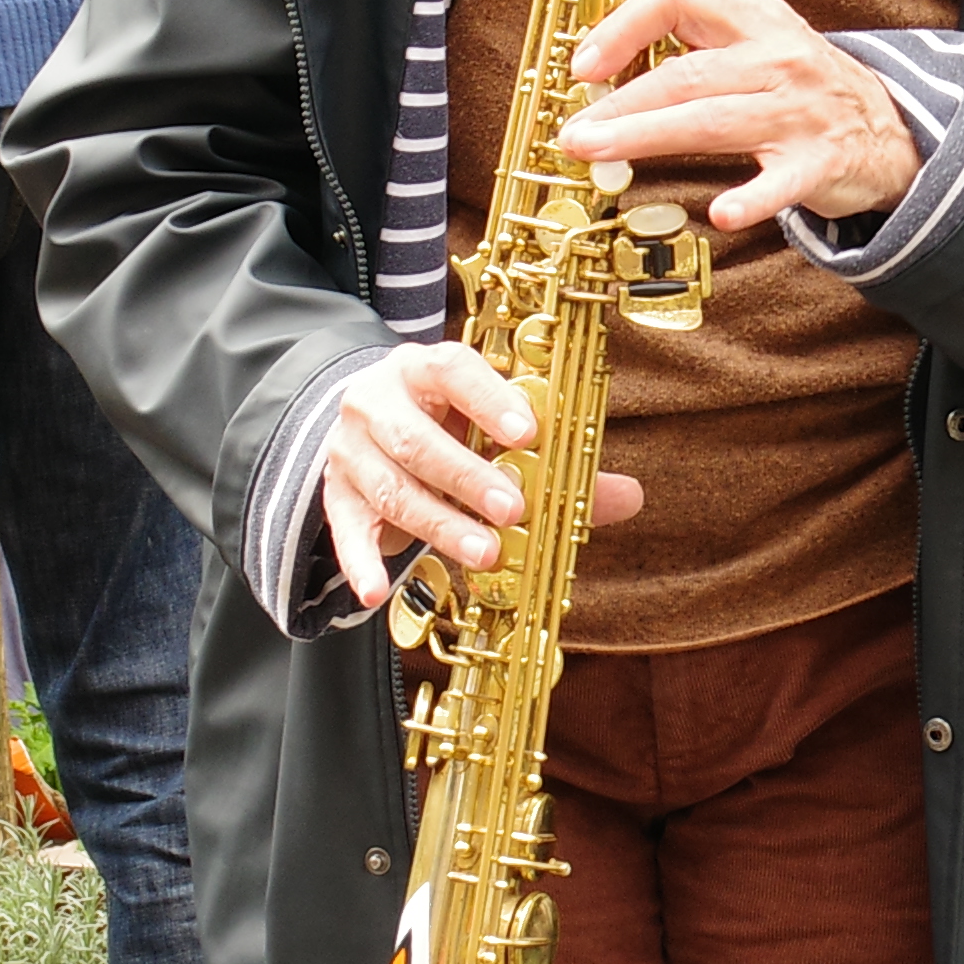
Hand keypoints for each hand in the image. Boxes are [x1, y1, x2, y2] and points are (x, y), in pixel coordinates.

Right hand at [317, 341, 643, 617]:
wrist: (364, 421)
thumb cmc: (445, 421)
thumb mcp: (490, 424)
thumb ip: (553, 458)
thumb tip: (627, 496)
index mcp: (424, 369)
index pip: (452, 370)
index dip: (488, 399)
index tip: (527, 432)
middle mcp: (378, 402)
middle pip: (417, 439)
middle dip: (466, 475)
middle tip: (512, 508)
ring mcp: (351, 450)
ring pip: (392, 489)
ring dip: (439, 524)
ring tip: (484, 552)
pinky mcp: (336, 495)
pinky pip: (346, 531)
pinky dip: (360, 564)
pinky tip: (376, 594)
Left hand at [557, 0, 916, 238]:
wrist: (891, 130)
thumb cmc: (804, 88)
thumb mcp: (759, 45)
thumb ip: (695, 51)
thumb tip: (604, 75)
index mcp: (754, 20)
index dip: (624, 26)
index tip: (584, 65)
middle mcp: (776, 59)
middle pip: (686, 74)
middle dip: (622, 101)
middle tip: (574, 132)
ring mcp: (798, 111)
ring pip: (714, 121)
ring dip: (649, 136)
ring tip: (600, 153)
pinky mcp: (819, 163)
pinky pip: (781, 183)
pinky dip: (753, 198)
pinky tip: (722, 213)